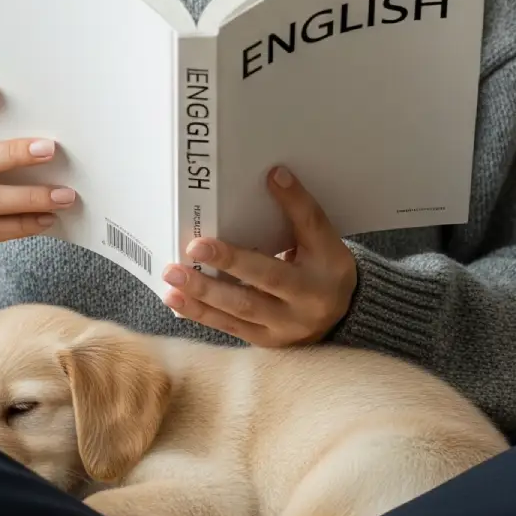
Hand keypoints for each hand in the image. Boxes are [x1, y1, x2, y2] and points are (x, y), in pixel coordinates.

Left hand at [161, 165, 357, 347]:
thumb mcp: (325, 241)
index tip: (205, 239)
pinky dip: (201, 314)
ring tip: (171, 280)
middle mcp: (297, 315)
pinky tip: (177, 300)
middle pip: (250, 298)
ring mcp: (277, 333)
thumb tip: (276, 175)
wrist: (344, 314)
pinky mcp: (261, 341)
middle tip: (186, 254)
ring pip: (235, 316)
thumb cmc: (328, 269)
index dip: (240, 256)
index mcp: (315, 286)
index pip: (275, 269)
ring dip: (199, 299)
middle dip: (215, 277)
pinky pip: (228, 329)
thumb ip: (303, 211)